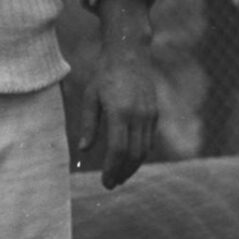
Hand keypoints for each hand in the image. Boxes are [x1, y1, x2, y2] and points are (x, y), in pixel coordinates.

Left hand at [81, 0, 160, 188]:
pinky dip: (139, 154)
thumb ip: (88, 124)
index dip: (112, 169)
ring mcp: (149, 115)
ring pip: (144, 151)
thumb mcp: (90, 97)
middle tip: (112, 184)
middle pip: (133, 155)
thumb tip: (83, 150)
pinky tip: (129, 159)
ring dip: (132, 166)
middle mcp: (138, 115)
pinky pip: (148, 140)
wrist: (130, 54)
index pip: (118, 149)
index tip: (105, 182)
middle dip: (123, 172)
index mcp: (120, 112)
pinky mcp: (155, 113)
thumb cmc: (105, 74)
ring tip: (120, 176)